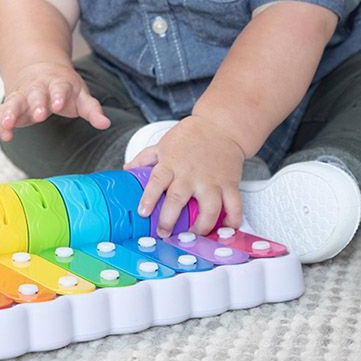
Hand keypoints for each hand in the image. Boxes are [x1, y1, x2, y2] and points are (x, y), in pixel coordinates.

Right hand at [0, 61, 109, 141]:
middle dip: (37, 104)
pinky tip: (5, 135)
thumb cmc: (65, 89)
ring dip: (11, 112)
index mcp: (58, 84)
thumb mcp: (80, 96)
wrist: (38, 69)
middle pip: (36, 94)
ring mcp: (23, 96)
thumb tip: (105, 124)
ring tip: (8, 123)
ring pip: (15, 102)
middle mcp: (38, 88)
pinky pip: (3, 112)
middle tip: (39, 115)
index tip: (58, 105)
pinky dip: (2, 122)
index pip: (59, 88)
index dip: (58, 96)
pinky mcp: (11, 105)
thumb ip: (92, 110)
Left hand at [123, 114, 245, 235]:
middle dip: (169, 219)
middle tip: (164, 232)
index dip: (149, 198)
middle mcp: (190, 174)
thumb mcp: (163, 144)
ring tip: (194, 235)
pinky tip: (227, 228)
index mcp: (171, 163)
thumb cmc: (190, 136)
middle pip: (178, 198)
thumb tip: (127, 169)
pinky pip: (234, 205)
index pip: (156, 180)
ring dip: (202, 226)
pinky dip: (233, 220)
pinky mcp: (229, 184)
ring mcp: (211, 180)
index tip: (143, 212)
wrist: (220, 125)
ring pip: (209, 208)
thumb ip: (144, 158)